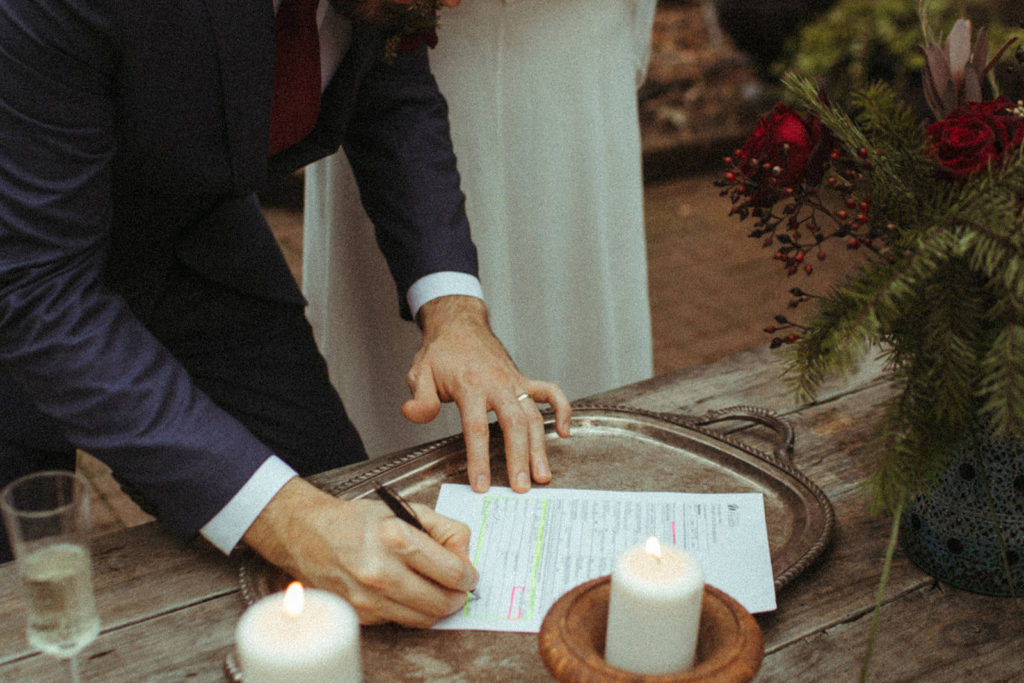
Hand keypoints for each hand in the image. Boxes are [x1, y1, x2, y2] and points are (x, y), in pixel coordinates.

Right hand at [243, 477, 478, 626]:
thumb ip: (445, 529)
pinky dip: (411, 610)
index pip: (452, 571)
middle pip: (441, 602)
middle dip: (458, 597)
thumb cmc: (359, 521)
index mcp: (397, 538)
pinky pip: (400, 620)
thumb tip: (465, 555)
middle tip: (459, 588)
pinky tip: (407, 592)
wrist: (308, 535)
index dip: (468, 576)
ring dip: (438, 607)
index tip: (469, 574)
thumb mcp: (406, 509)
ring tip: (437, 591)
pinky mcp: (360, 614)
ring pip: (424, 618)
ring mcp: (368, 598)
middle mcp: (381, 571)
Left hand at [401, 295, 571, 492]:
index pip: (477, 428)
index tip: (481, 485)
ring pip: (534, 416)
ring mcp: (514, 382)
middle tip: (522, 487)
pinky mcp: (524, 380)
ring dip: (540, 447)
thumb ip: (420, 398)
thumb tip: (413, 415)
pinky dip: (562, 410)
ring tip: (542, 475)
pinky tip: (564, 432)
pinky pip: (550, 393)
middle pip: (513, 424)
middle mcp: (498, 384)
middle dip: (519, 458)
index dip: (479, 459)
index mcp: (471, 384)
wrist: (460, 325)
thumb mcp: (420, 373)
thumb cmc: (441, 353)